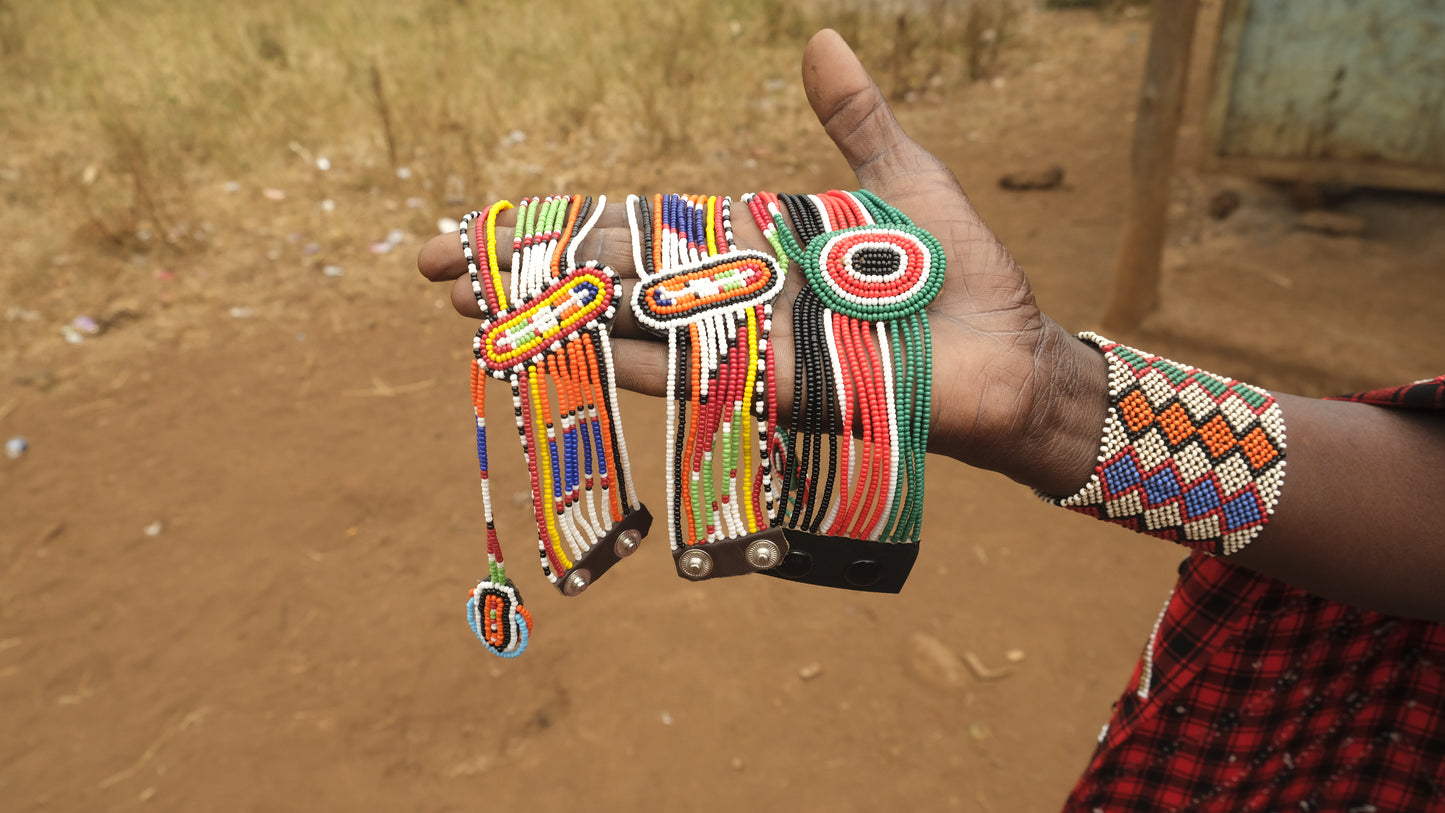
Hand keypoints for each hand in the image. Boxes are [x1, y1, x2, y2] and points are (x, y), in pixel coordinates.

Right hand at [418, 29, 1109, 494]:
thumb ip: (854, 121)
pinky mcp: (780, 392)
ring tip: (474, 311)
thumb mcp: (906, 176)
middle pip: (612, 278)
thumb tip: (819, 40)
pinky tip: (569, 350)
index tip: (485, 223)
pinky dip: (633, 362)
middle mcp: (736, 299)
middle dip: (526, 273)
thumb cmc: (966, 275)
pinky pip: (694, 375)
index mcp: (753, 246)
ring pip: (634, 326)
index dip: (559, 224)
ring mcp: (751, 348)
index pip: (636, 230)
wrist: (1020, 355)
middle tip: (436, 271)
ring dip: (554, 318)